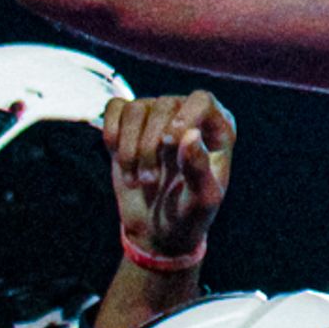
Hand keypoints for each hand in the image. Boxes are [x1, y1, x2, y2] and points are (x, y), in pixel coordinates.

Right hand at [102, 90, 237, 264]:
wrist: (158, 227)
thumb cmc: (189, 212)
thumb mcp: (202, 199)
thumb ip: (199, 168)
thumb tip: (190, 135)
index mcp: (217, 128)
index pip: (201, 100)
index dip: (183, 118)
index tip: (169, 145)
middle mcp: (187, 114)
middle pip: (164, 105)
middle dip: (149, 146)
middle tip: (149, 181)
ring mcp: (157, 116)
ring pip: (136, 109)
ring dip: (129, 148)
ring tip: (135, 178)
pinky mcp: (129, 125)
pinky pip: (115, 109)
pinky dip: (111, 133)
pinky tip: (118, 158)